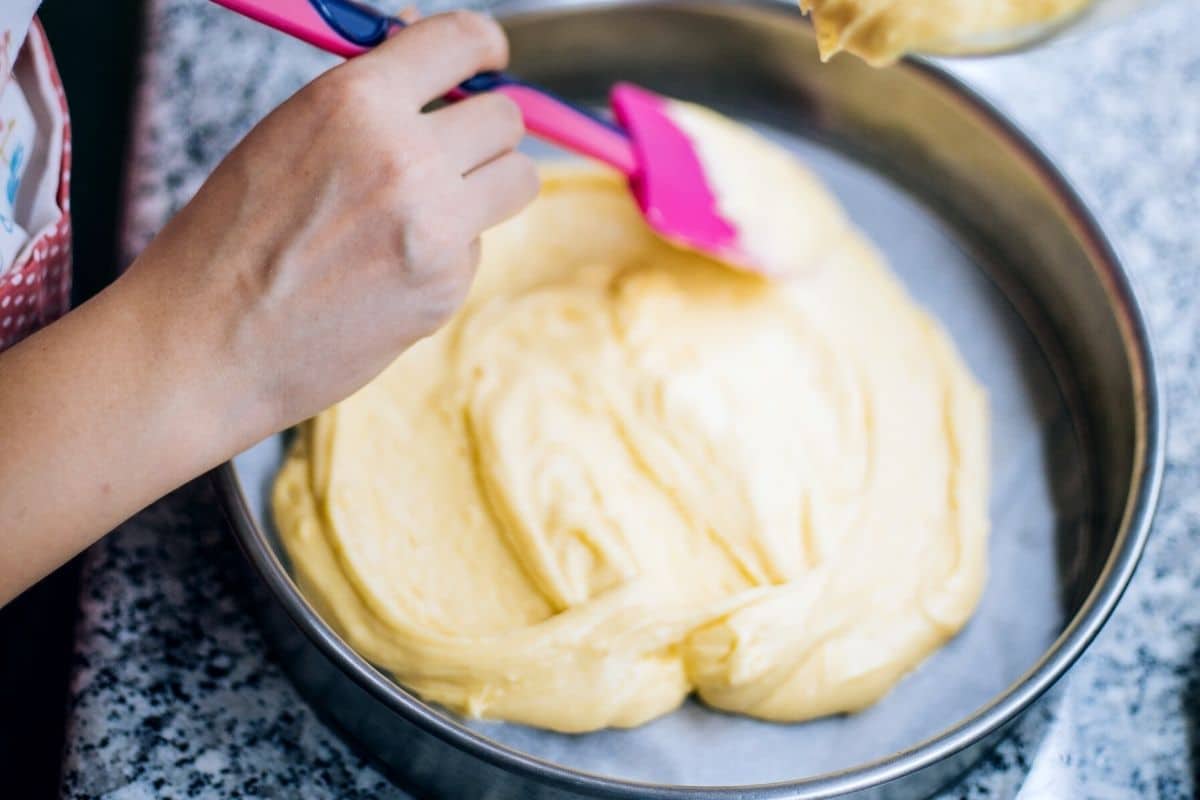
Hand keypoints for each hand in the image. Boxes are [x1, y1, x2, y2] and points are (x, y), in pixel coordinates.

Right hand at [126, 11, 537, 446]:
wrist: (205, 345)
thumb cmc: (230, 239)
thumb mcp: (287, 138)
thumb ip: (364, 100)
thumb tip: (423, 53)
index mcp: (355, 101)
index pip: (460, 42)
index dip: (484, 47)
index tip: (490, 57)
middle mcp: (405, 157)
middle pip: (506, 118)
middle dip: (486, 129)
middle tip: (458, 147)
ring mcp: (435, 227)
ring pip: (519, 180)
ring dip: (489, 186)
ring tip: (429, 209)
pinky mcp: (446, 287)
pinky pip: (478, 247)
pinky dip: (448, 254)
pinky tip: (388, 273)